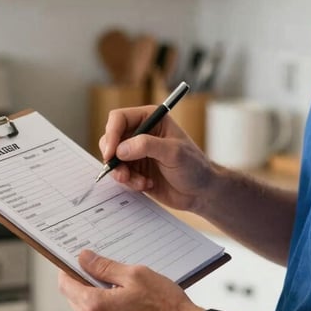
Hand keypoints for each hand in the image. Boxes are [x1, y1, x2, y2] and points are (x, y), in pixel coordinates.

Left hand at [58, 249, 202, 310]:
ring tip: (123, 290)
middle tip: (103, 271)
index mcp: (96, 307)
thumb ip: (104, 267)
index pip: (65, 286)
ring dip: (99, 301)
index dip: (68, 270)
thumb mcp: (135, 275)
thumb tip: (83, 258)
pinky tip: (130, 308)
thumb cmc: (165, 304)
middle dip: (85, 285)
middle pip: (76, 301)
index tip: (75, 261)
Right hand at [100, 105, 214, 212]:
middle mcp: (140, 132)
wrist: (200, 192)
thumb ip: (147, 146)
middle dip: (113, 157)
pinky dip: (128, 182)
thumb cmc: (194, 166)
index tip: (111, 153)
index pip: (119, 118)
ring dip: (122, 173)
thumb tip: (120, 149)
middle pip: (110, 138)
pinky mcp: (134, 169)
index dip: (111, 134)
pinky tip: (146, 184)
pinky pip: (119, 173)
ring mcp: (135, 151)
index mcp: (150, 118)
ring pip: (112, 158)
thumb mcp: (174, 152)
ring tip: (140, 182)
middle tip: (123, 173)